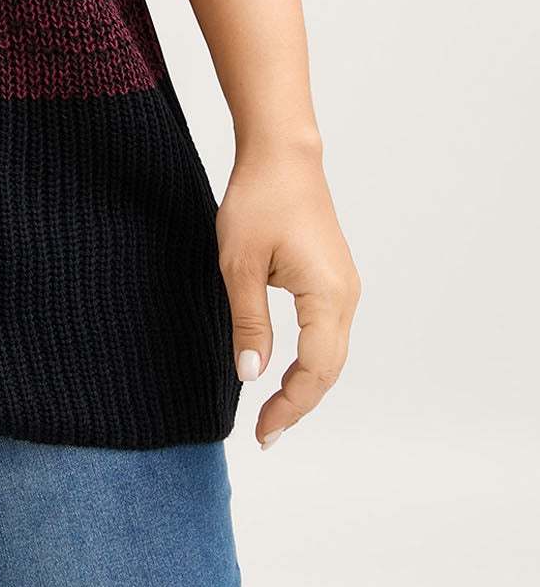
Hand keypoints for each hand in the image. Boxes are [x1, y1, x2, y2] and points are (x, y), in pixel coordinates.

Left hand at [216, 138, 361, 449]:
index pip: (315, 371)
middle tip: (264, 433)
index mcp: (328, 295)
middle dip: (298, 404)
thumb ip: (249, 322)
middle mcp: (346, 295)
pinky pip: (328, 332)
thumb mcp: (239, 263)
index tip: (261, 433)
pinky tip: (286, 370)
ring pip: (331, 353)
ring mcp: (344, 285)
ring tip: (273, 411)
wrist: (281, 152)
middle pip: (329, 369)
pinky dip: (310, 359)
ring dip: (306, 384)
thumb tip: (251, 376)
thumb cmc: (258, 198)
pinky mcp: (334, 277)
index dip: (289, 407)